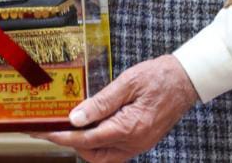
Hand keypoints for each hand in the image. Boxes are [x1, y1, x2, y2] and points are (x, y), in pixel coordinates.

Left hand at [34, 54, 197, 161]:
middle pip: (95, 154)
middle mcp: (135, 142)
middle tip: (54, 129)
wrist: (185, 80)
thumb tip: (76, 117)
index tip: (46, 132)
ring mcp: (139, 144)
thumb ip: (101, 102)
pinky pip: (115, 149)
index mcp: (130, 127)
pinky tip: (91, 127)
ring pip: (104, 155)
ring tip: (69, 127)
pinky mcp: (141, 140)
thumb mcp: (127, 83)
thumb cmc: (158, 77)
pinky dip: (100, 142)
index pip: (88, 139)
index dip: (64, 136)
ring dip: (86, 145)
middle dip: (72, 144)